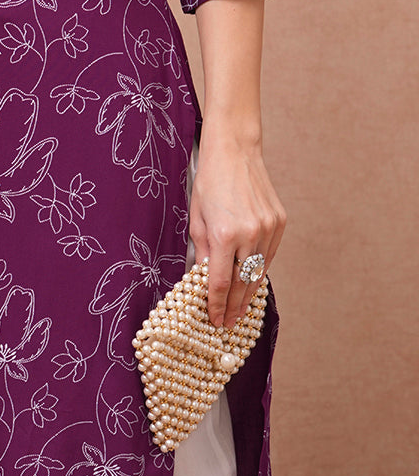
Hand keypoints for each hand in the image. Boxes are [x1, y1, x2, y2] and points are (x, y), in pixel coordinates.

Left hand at [188, 129, 285, 328]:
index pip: (219, 283)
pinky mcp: (279, 224)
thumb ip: (201, 251)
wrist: (235, 151)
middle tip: (227, 324)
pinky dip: (259, 270)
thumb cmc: (209, 181)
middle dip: (233, 307)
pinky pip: (269, 256)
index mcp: (224, 235)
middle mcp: (250, 235)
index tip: (214, 320)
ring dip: (248, 294)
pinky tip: (251, 282)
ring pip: (258, 273)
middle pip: (241, 284)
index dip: (215, 305)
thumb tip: (202, 279)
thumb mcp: (196, 217)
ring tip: (239, 311)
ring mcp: (269, 230)